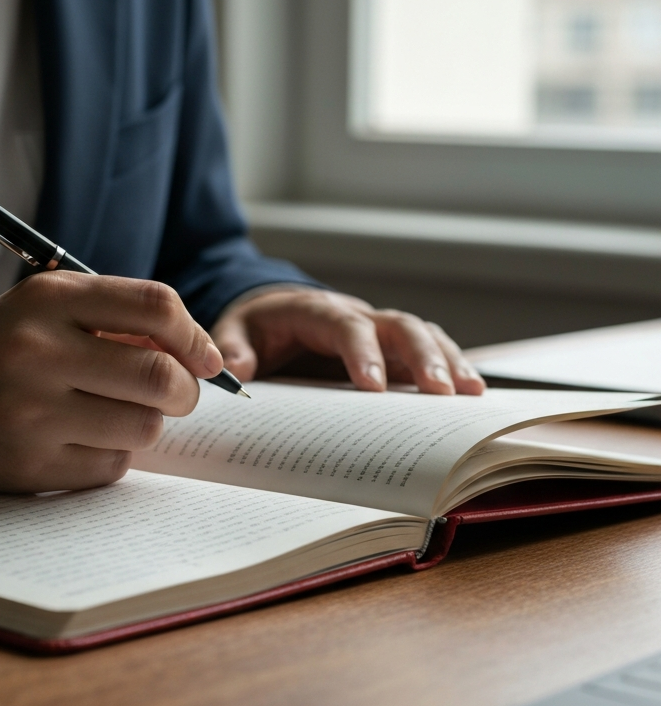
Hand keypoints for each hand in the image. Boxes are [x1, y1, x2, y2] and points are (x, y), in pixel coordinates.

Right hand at [0, 273, 223, 492]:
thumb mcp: (36, 311)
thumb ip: (110, 321)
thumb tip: (192, 354)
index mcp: (46, 298)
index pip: (154, 305)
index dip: (195, 335)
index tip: (207, 357)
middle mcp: (39, 350)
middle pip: (161, 376)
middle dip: (186, 391)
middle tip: (176, 395)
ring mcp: (31, 412)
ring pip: (144, 428)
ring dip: (146, 425)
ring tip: (117, 416)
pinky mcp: (27, 465)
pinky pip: (111, 467)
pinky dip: (113, 456)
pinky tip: (82, 442)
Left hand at [211, 288, 484, 394]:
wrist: (274, 315)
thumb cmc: (257, 328)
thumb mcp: (235, 332)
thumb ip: (233, 348)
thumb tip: (236, 369)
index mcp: (316, 311)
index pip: (345, 326)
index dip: (362, 352)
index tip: (373, 385)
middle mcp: (357, 316)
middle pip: (399, 326)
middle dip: (422, 356)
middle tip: (439, 392)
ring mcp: (379, 332)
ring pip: (422, 336)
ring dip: (448, 361)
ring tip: (470, 394)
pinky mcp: (391, 350)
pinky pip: (428, 352)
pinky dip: (452, 368)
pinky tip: (472, 394)